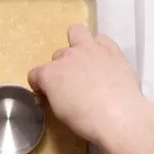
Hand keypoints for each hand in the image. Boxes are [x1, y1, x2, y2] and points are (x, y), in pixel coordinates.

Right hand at [27, 24, 147, 145]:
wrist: (119, 116)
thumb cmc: (85, 120)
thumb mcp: (58, 111)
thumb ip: (53, 95)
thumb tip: (56, 93)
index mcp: (48, 74)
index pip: (34, 74)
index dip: (39, 85)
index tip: (47, 95)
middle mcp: (66, 57)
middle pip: (57, 55)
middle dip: (62, 67)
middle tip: (72, 82)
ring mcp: (89, 50)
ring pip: (76, 32)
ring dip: (78, 46)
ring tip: (86, 62)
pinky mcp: (111, 49)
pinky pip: (101, 39)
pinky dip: (100, 46)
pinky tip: (103, 59)